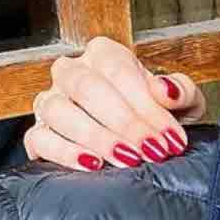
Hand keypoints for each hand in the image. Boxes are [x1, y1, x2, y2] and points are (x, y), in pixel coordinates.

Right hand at [23, 36, 206, 170]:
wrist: (142, 145)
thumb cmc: (158, 117)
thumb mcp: (182, 103)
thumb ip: (181, 91)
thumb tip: (166, 90)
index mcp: (105, 55)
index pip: (118, 70)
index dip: (145, 104)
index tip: (169, 136)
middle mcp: (71, 73)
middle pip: (86, 86)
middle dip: (124, 122)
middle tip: (152, 151)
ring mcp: (49, 102)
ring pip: (58, 110)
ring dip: (96, 137)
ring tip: (127, 159)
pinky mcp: (37, 134)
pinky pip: (39, 139)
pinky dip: (65, 152)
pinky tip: (93, 164)